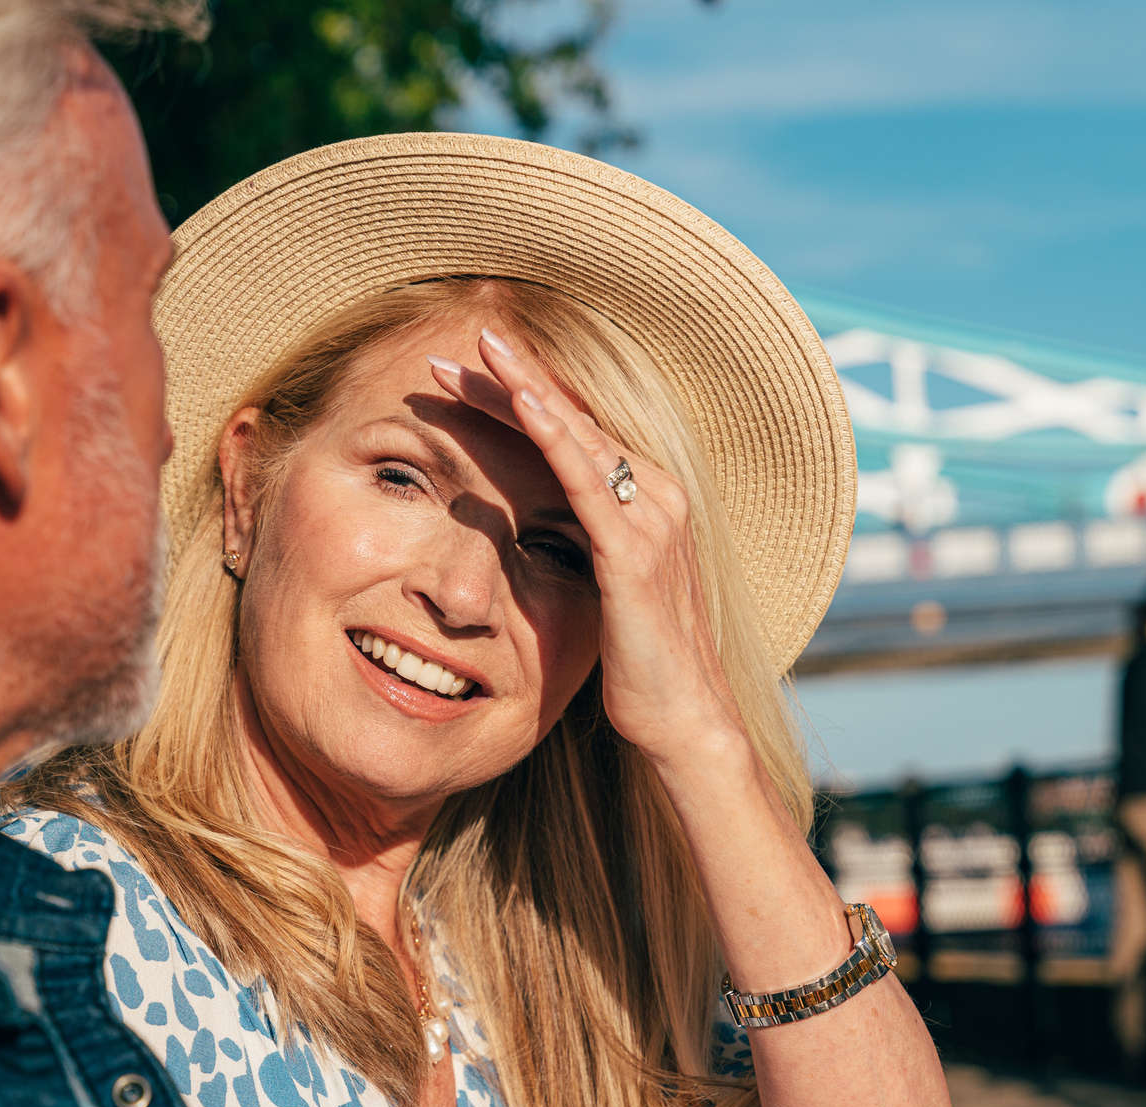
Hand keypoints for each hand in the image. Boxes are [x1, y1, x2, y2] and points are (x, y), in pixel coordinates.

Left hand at [427, 328, 742, 761]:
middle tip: (460, 347)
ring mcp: (650, 519)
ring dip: (524, 389)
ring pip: (577, 435)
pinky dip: (554, 435)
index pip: (574, 435)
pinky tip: (521, 403)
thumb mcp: (602, 594)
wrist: (685, 720)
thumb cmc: (641, 667)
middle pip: (573, 421)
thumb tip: (531, 540)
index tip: (468, 378)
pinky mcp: (635, 550)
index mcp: (647, 502)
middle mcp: (657, 495)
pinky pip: (588, 480)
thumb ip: (578, 552)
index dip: (521, 402)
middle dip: (513, 381)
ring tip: (479, 354)